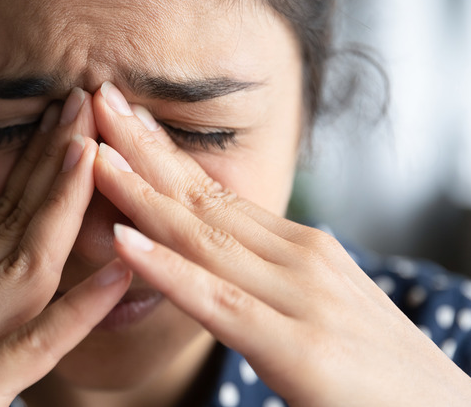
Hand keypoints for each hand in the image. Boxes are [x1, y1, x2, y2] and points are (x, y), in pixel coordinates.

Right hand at [0, 89, 131, 405]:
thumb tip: (7, 258)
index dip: (36, 162)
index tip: (66, 119)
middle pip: (12, 218)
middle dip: (54, 159)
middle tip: (86, 102)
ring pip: (24, 261)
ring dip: (62, 203)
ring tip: (96, 152)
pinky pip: (35, 344)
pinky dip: (79, 308)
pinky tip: (116, 274)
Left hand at [90, 83, 470, 405]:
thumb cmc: (377, 370)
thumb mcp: (318, 305)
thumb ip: (267, 279)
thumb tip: (218, 259)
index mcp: (299, 248)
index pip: (216, 192)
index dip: (163, 154)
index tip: (122, 119)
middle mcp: (298, 257)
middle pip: (202, 197)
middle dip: (142, 148)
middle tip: (96, 99)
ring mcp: (300, 296)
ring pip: (202, 236)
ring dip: (139, 191)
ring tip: (93, 151)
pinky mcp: (299, 347)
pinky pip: (217, 300)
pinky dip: (167, 268)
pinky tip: (122, 240)